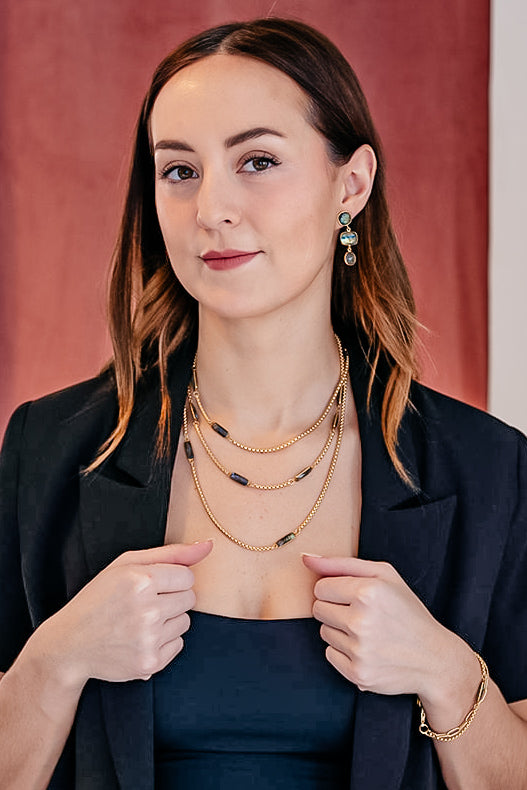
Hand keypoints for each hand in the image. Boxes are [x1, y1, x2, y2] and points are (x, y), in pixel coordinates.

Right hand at [34, 541, 212, 689]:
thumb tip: (208, 546)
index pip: (188, 577)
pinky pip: (179, 645)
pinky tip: (140, 638)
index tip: (153, 584)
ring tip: (141, 621)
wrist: (70, 644)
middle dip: (172, 598)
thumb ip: (172, 553)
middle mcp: (147, 611)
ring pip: (186, 622)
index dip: (172, 579)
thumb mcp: (126, 565)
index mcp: (140, 581)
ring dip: (169, 620)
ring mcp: (148, 640)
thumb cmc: (99, 598)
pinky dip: (164, 641)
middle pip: (190, 599)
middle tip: (145, 603)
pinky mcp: (150, 664)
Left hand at [302, 554, 470, 702]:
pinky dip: (344, 652)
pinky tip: (367, 649)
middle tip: (362, 614)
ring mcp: (359, 650)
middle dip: (335, 609)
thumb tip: (307, 558)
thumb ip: (341, 563)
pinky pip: (329, 654)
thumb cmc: (408, 611)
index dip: (336, 590)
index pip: (320, 587)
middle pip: (318, 609)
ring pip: (323, 632)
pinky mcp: (357, 673)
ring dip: (340, 631)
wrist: (434, 659)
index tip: (354, 596)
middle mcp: (361, 621)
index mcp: (368, 591)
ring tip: (367, 632)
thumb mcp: (384, 575)